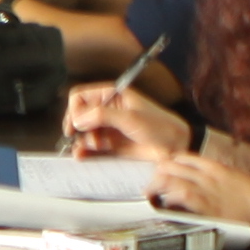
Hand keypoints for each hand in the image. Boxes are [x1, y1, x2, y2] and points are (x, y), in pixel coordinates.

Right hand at [62, 81, 189, 157]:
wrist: (174, 147)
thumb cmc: (158, 127)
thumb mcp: (129, 117)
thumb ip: (101, 116)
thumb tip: (78, 120)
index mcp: (112, 95)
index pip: (81, 96)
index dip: (74, 109)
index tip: (75, 124)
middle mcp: (107, 110)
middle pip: (79, 115)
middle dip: (78, 126)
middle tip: (79, 136)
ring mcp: (108, 128)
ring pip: (83, 132)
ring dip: (83, 140)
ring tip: (94, 145)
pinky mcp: (111, 144)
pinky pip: (90, 146)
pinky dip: (84, 150)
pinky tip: (82, 154)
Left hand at [146, 149, 249, 225]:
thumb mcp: (236, 184)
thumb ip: (219, 183)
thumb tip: (206, 190)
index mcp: (217, 168)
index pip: (185, 158)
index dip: (169, 165)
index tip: (162, 172)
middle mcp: (209, 175)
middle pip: (172, 165)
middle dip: (158, 175)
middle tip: (152, 186)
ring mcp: (207, 188)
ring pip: (170, 177)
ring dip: (156, 186)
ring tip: (151, 195)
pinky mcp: (207, 204)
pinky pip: (180, 194)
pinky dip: (169, 198)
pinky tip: (165, 204)